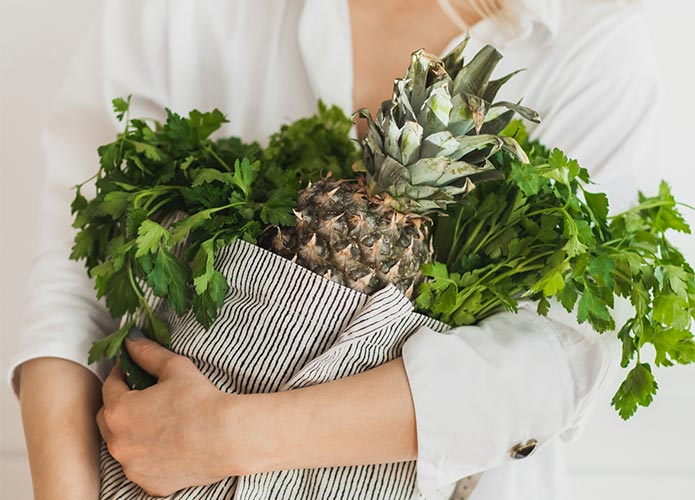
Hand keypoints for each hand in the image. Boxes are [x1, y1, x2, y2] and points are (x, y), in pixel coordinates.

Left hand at [96, 330, 240, 496]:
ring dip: (132, 433)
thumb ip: (148, 353)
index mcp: (119, 412)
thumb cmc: (201, 400)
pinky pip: (141, 467)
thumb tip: (131, 339)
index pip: (109, 387)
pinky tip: (167, 445)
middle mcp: (119, 443)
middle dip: (120, 405)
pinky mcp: (150, 484)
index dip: (121, 375)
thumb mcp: (175, 368)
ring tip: (157, 421)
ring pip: (123, 445)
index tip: (131, 371)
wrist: (228, 437)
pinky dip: (148, 456)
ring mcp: (133, 467)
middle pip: (108, 419)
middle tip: (142, 396)